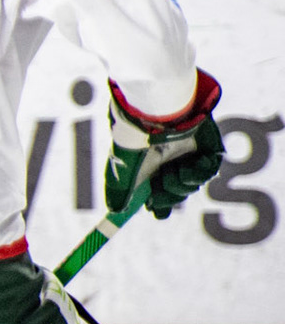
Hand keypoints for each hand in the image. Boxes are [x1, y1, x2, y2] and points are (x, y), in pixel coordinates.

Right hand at [105, 79, 224, 218]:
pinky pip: (209, 170)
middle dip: (169, 198)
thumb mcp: (121, 169)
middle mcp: (170, 160)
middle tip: (160, 199)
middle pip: (176, 192)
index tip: (155, 210)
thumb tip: (115, 210)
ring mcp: (189, 154)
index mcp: (149, 164)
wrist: (157, 112)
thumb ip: (118, 191)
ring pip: (192, 184)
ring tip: (171, 173)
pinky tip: (186, 165)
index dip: (159, 205)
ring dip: (181, 185)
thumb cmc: (134, 140)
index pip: (158, 192)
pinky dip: (198, 173)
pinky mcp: (208, 146)